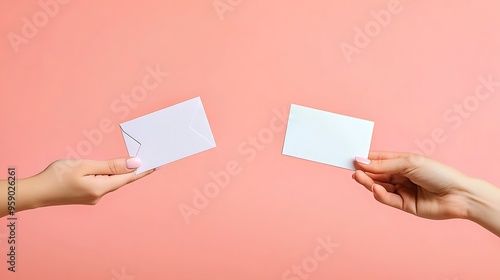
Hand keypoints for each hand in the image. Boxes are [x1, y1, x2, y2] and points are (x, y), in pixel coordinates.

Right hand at [0, 158, 154, 216]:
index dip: (145, 170)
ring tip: (128, 160)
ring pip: (111, 181)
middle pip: (121, 180)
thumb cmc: (57, 176)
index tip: (158, 164)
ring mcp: (93, 198)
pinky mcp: (86, 196)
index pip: (130, 178)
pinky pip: (102, 183)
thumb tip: (135, 164)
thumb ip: (111, 165)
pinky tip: (106, 169)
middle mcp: (100, 196)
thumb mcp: (85, 166)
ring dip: (119, 172)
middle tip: (147, 156)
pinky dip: (107, 175)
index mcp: (102, 188)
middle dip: (133, 169)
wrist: (35, 192)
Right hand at [352, 151, 471, 219]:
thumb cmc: (438, 173)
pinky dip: (380, 194)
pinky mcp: (404, 205)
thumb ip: (383, 165)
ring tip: (358, 177)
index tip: (350, 157)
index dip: (364, 158)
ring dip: (368, 182)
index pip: (378, 159)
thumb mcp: (408, 163)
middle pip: (376, 173)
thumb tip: (361, 162)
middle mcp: (400, 176)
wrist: (459, 195)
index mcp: (402, 162)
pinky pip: (387, 199)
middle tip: (351, 169)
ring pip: (379, 186)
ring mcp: (402, 190)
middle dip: (364, 171)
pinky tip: (376, 188)